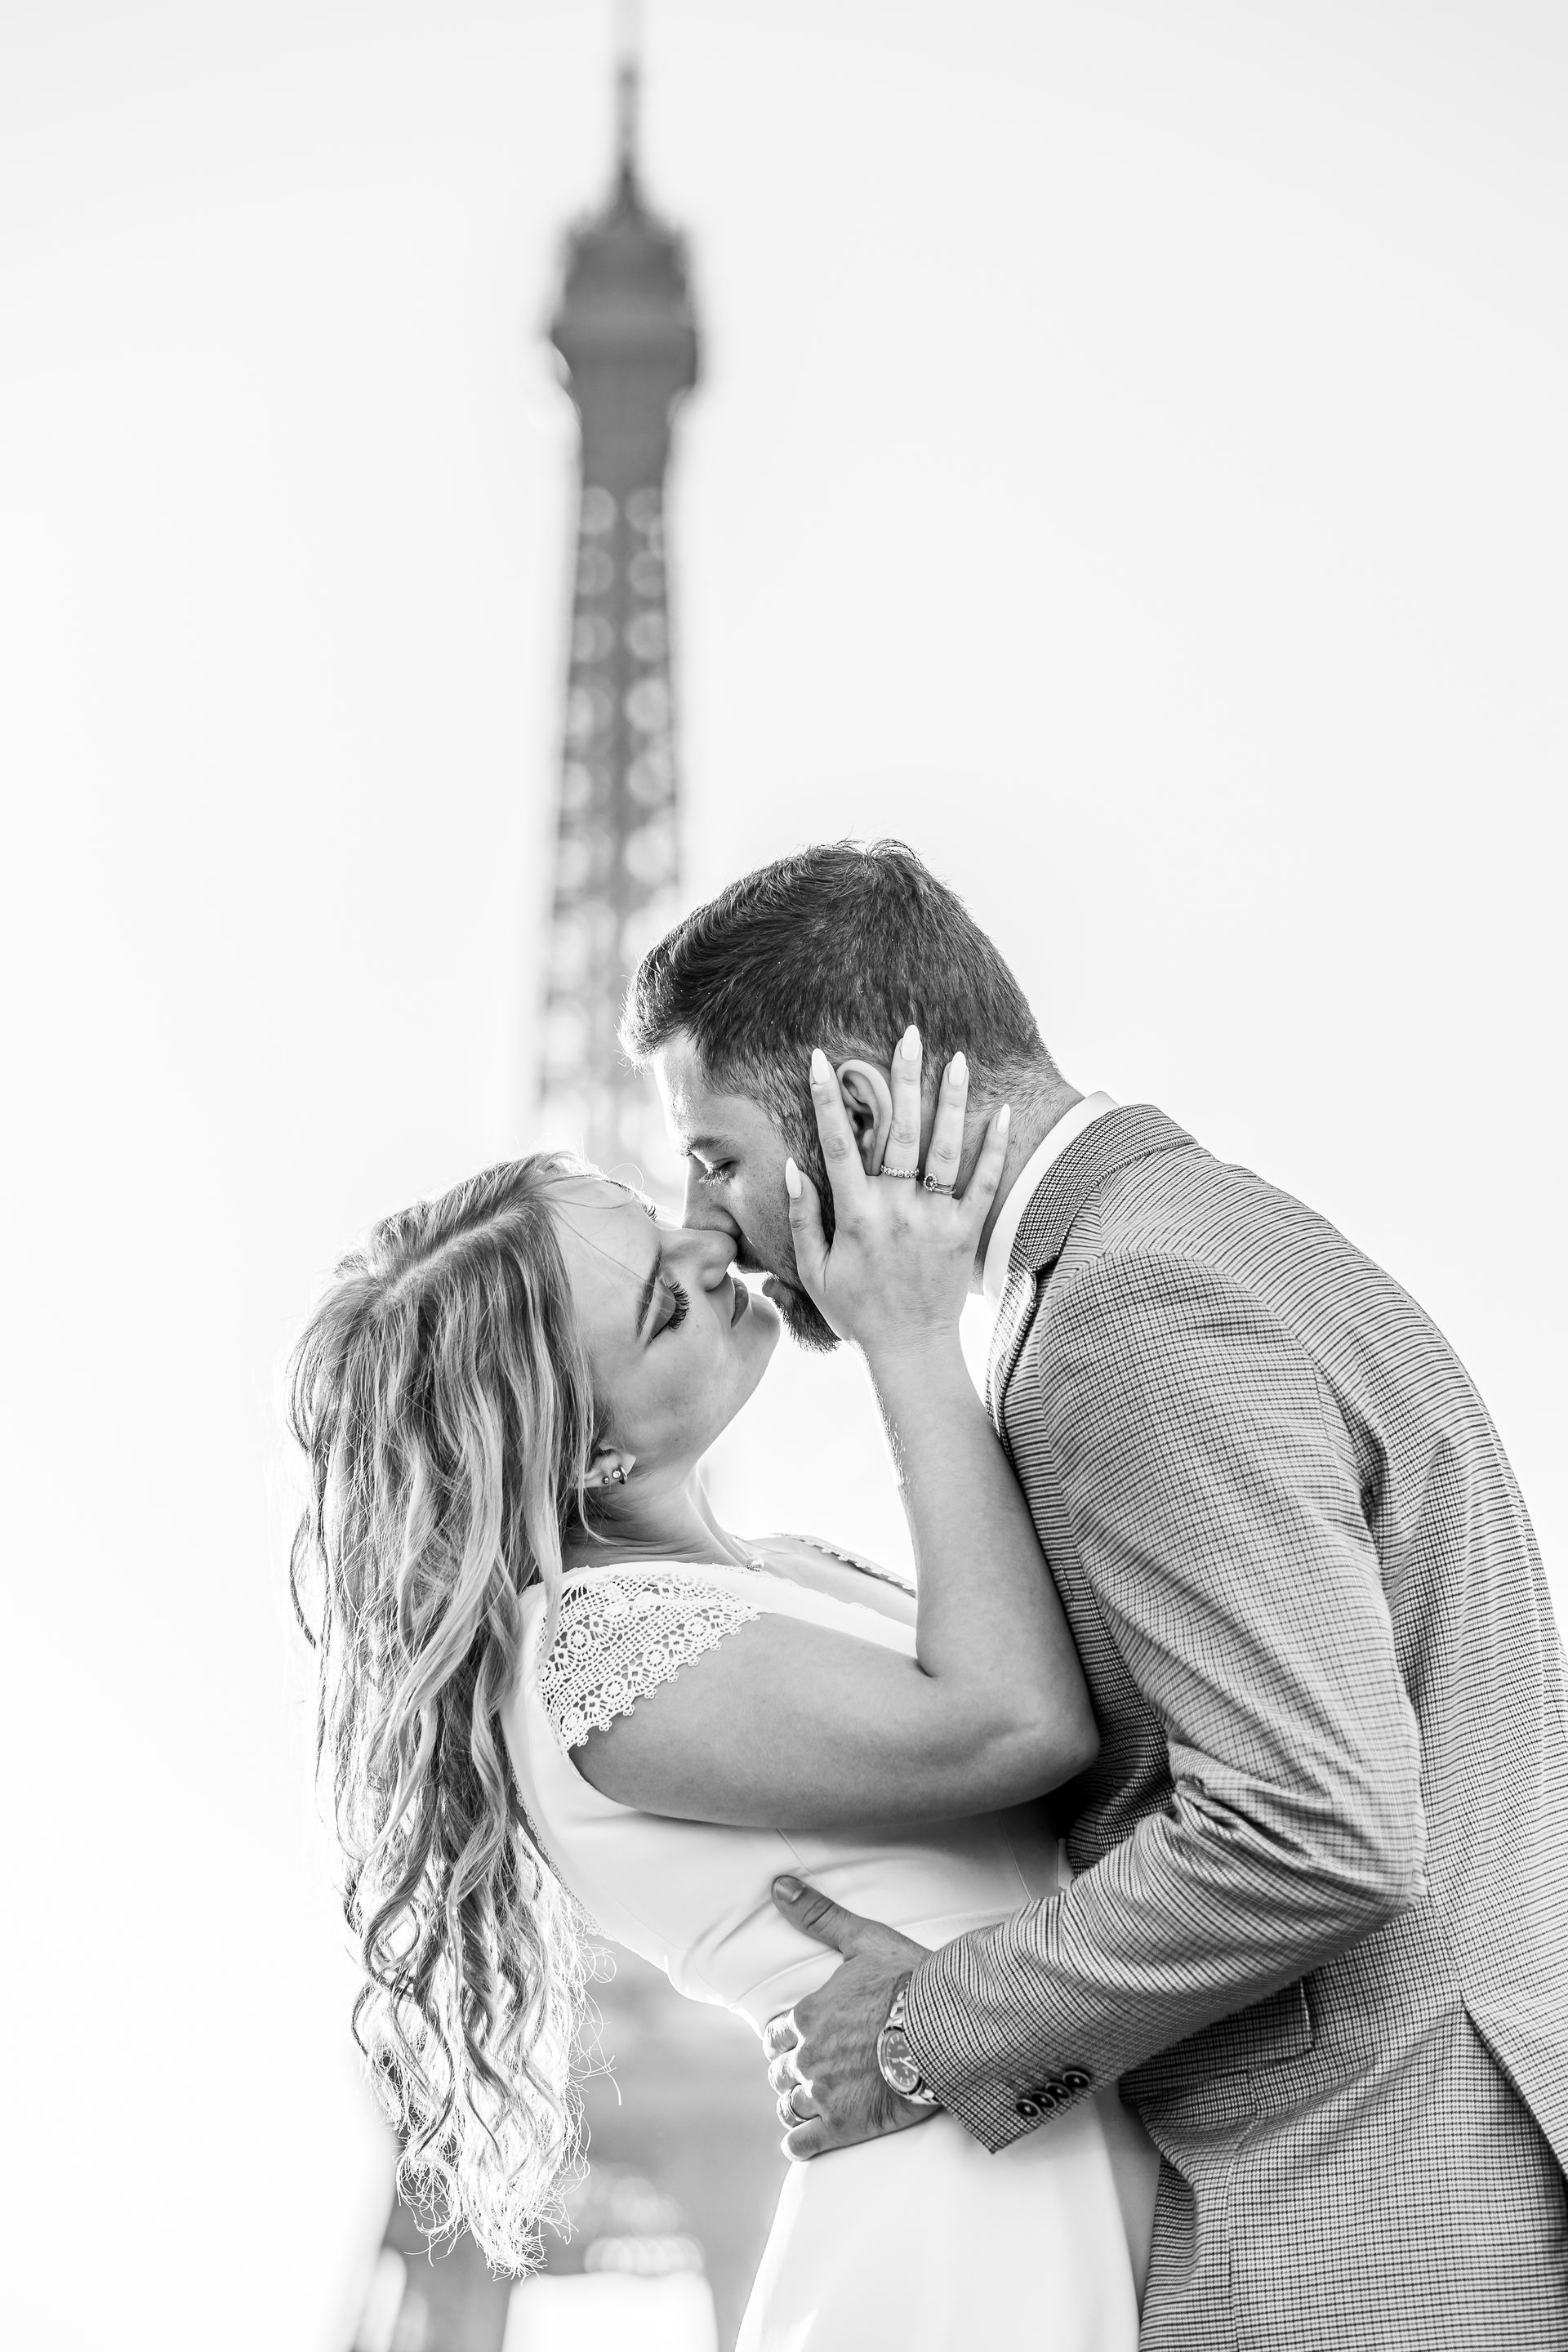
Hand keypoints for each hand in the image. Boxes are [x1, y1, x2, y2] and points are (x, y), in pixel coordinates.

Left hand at [763, 1875, 935, 2159]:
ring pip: (788, 2105)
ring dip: (794, 2103)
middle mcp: (806, 2057)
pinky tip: (803, 2140)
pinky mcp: (842, 2127)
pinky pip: (802, 2144)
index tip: (797, 2039)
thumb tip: (778, 1885)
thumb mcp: (862, 1940)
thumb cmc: (908, 1982)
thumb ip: (818, 1915)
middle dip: (790, 2069)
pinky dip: (798, 2143)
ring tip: (806, 2104)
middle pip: (780, 2070)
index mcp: (808, 2016)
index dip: (786, 2037)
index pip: (777, 2034)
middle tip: (807, 2070)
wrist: (944, 2030)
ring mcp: (822, 2095)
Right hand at [785, 1034, 1008, 1359]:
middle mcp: (896, 1209)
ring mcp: (935, 1218)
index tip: (822, 1059)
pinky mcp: (966, 1232)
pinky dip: (995, 1148)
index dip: (828, 1099)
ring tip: (957, 1058)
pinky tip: (1003, 1112)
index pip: (839, 1144)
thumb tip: (794, 1167)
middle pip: (900, 1131)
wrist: (911, 1350)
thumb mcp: (813, 1269)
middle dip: (902, 1079)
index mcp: (856, 1214)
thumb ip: (802, 1217)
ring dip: (951, 1100)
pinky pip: (984, 1183)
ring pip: (944, 1148)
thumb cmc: (857, 1311)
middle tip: (908, 1034)